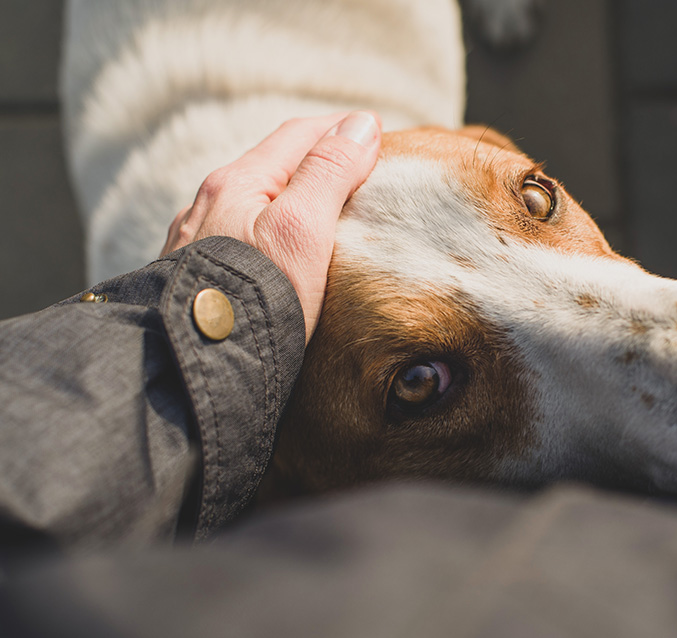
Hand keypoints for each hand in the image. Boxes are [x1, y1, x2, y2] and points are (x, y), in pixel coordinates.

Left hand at [161, 111, 381, 341]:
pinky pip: (235, 235)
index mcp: (235, 182)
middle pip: (271, 165)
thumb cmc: (254, 298)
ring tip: (322, 209)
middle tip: (358, 168)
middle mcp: (207, 203)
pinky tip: (274, 252)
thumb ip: (329, 173)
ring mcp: (193, 240)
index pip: (298, 135)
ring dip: (288, 195)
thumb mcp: (302, 229)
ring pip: (250, 201)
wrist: (193, 366)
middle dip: (315, 159)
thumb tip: (361, 124)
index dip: (342, 129)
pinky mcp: (191, 277)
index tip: (378, 132)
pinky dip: (266, 229)